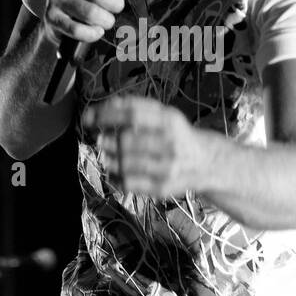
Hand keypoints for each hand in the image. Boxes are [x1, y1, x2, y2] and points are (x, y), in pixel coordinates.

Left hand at [81, 96, 209, 198]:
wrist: (206, 162)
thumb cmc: (177, 134)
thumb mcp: (163, 114)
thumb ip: (134, 107)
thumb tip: (101, 107)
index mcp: (170, 120)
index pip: (131, 115)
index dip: (105, 116)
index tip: (89, 119)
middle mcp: (171, 144)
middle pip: (125, 141)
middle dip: (106, 140)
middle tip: (100, 139)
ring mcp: (167, 168)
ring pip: (124, 164)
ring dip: (108, 159)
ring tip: (108, 155)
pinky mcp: (162, 188)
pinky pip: (128, 183)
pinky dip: (114, 176)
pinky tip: (115, 171)